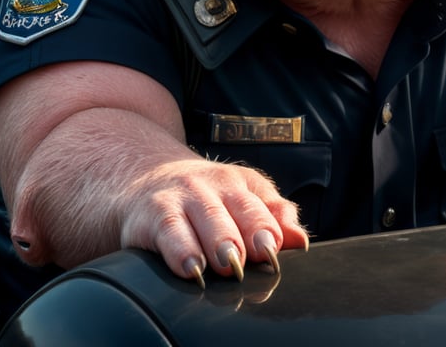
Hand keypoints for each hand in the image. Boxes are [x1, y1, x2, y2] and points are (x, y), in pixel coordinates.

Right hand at [120, 156, 308, 286]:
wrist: (146, 177)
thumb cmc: (203, 197)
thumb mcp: (240, 197)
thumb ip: (273, 216)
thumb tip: (299, 240)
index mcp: (240, 183)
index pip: (261, 205)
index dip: (268, 227)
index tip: (274, 248)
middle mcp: (213, 185)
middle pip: (237, 208)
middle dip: (247, 232)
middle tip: (257, 254)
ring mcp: (183, 197)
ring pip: (205, 217)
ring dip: (218, 240)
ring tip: (228, 264)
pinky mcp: (154, 214)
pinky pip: (169, 230)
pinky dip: (181, 251)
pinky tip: (192, 268)